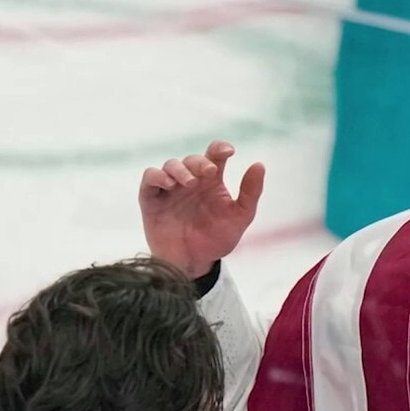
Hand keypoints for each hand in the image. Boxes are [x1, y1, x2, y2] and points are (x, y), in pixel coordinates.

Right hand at [139, 139, 265, 278]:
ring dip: (180, 169)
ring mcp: (170, 188)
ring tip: (190, 183)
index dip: (220, 147)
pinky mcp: (152, 198)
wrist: (194, 263)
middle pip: (192, 159)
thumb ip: (250, 192)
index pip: (214, 155)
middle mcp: (190, 181)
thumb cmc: (216, 239)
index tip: (229, 151)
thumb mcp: (240, 217)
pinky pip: (150, 178)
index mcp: (211, 181)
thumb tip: (259, 164)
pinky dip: (157, 176)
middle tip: (210, 172)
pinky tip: (169, 184)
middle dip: (201, 162)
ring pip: (171, 165)